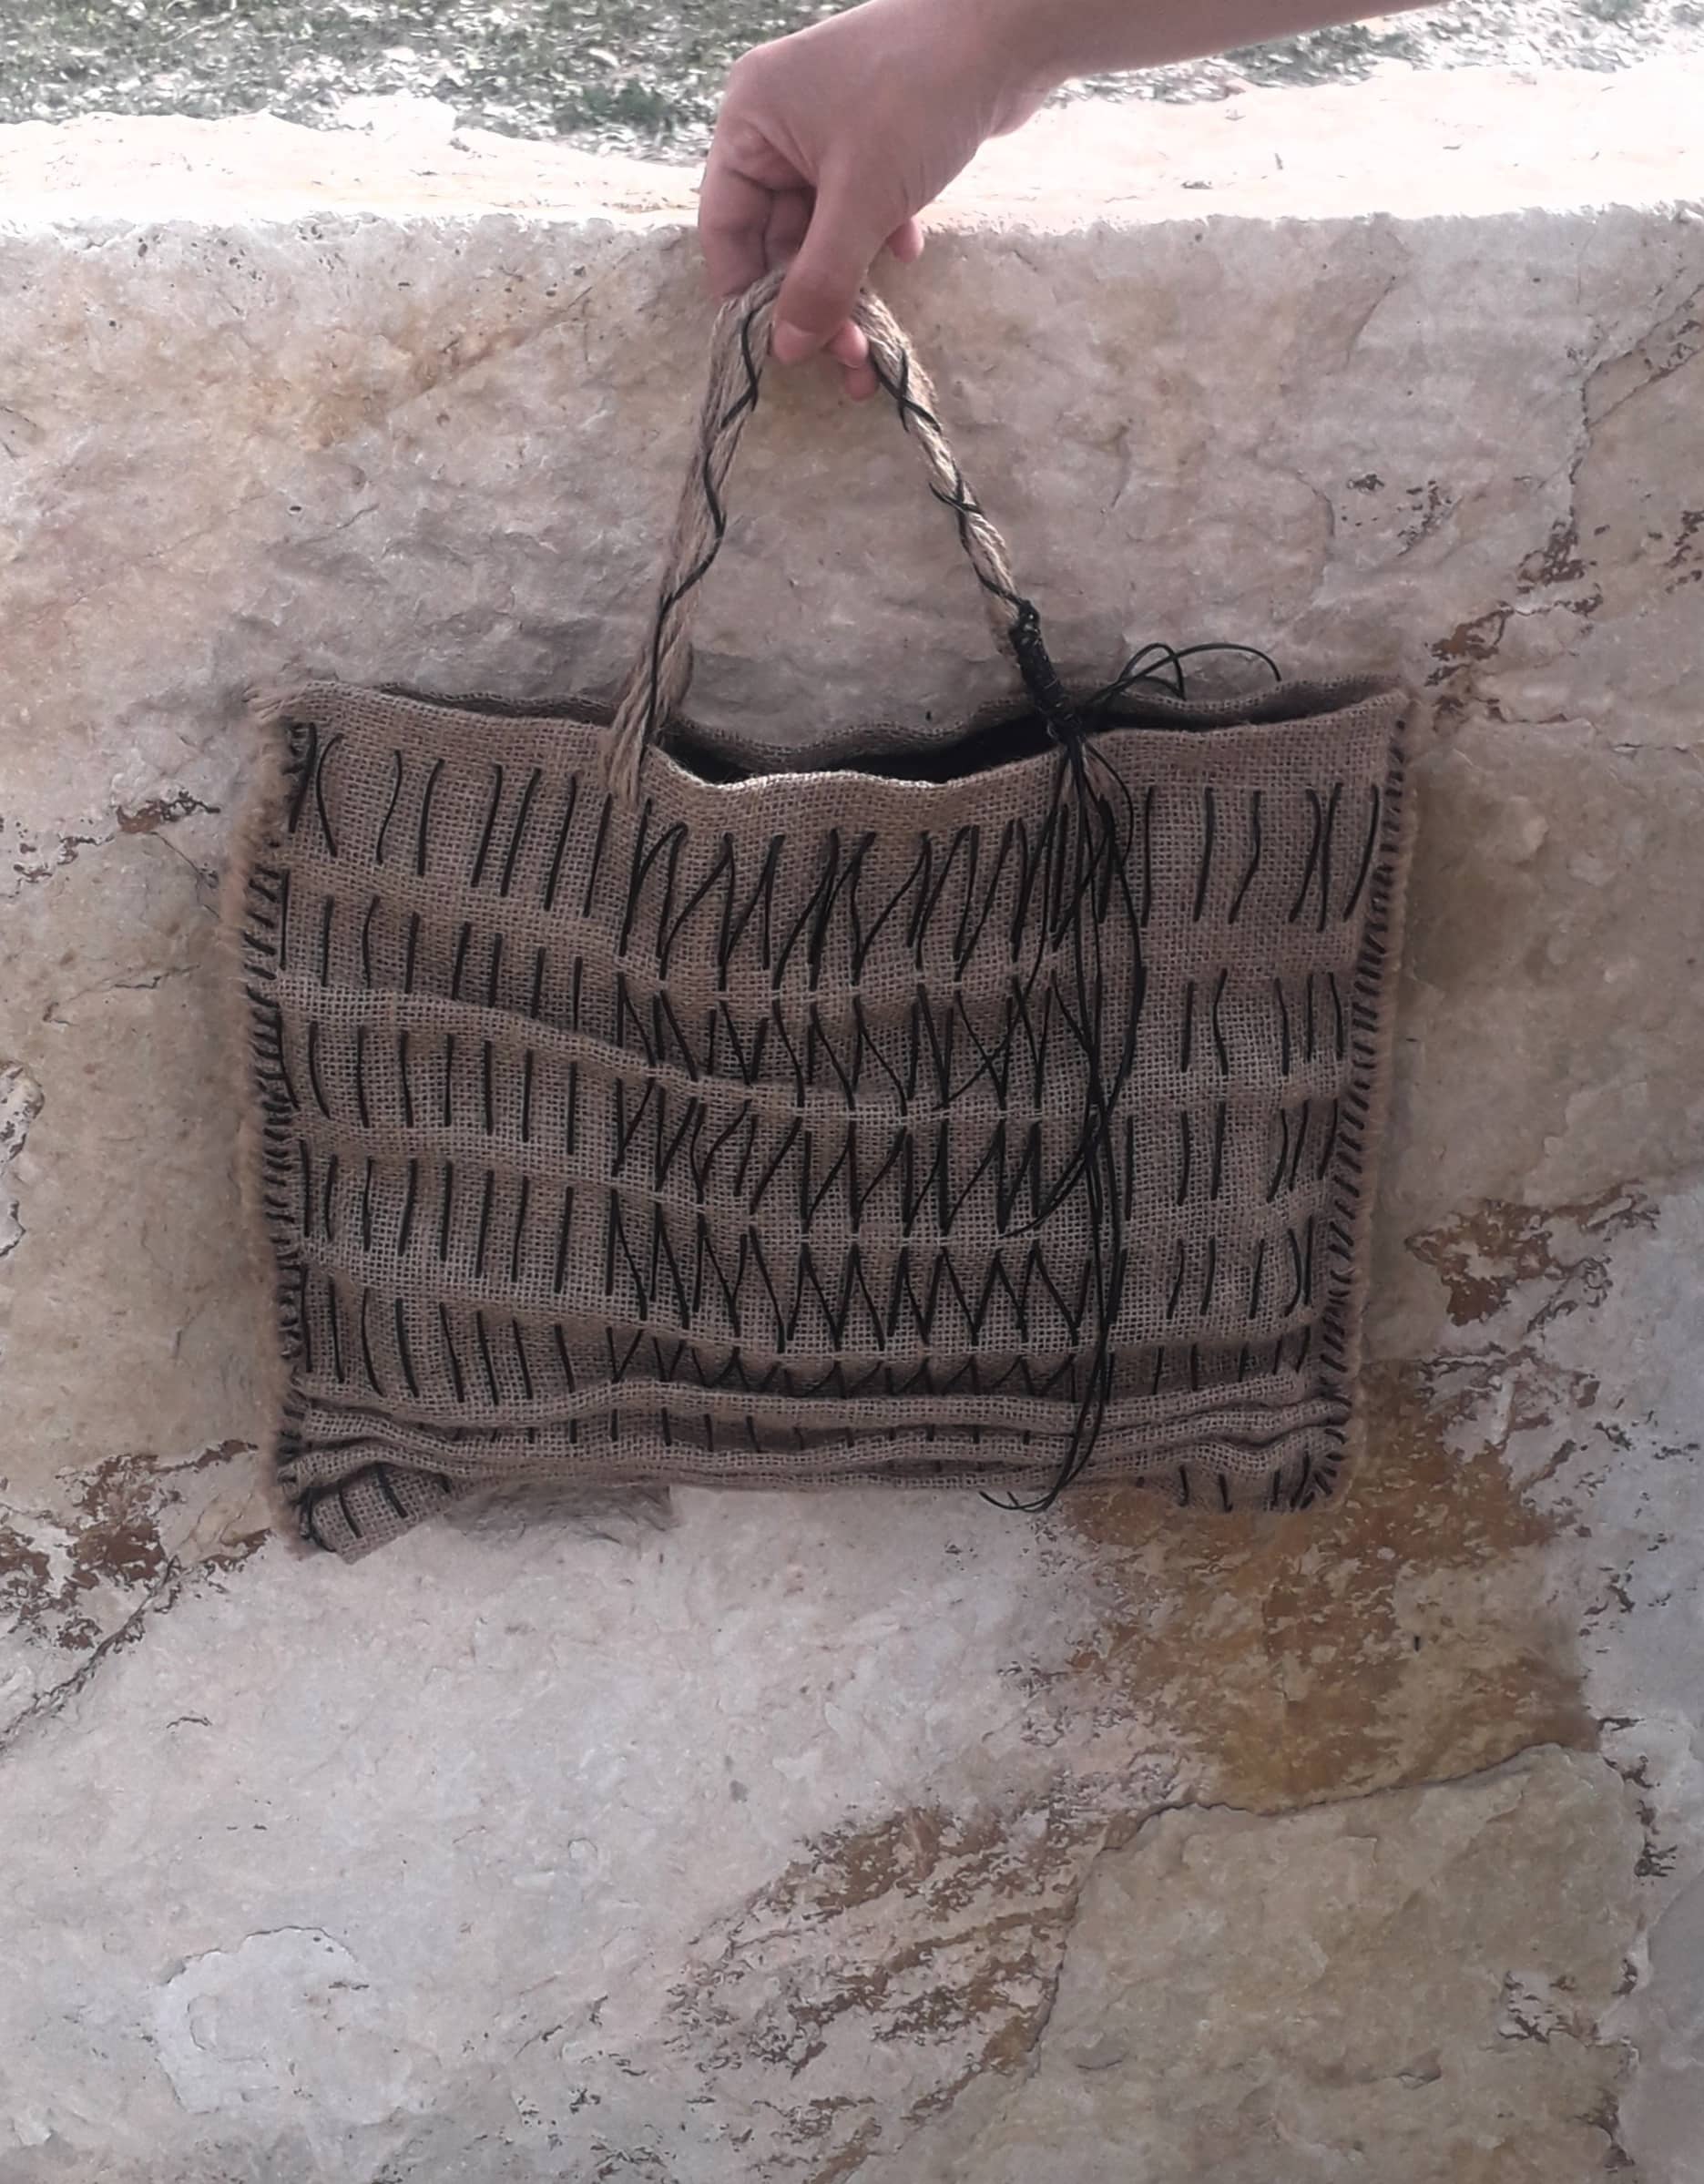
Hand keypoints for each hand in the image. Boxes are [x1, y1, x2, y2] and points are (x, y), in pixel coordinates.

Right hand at [698, 0, 1047, 396]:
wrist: (1006, 31)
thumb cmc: (917, 97)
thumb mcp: (861, 199)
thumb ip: (821, 279)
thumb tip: (787, 351)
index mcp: (750, 121)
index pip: (725, 226)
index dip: (747, 294)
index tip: (778, 350)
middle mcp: (779, 125)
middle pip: (776, 238)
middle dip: (810, 301)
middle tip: (847, 359)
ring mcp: (828, 131)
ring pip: (822, 232)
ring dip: (847, 286)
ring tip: (876, 344)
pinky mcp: (874, 140)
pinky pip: (859, 209)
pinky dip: (877, 239)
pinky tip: (908, 252)